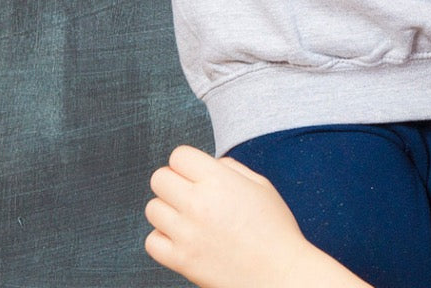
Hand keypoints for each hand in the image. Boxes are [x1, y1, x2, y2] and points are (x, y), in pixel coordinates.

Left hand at [145, 146, 368, 287]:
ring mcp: (186, 233)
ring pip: (152, 208)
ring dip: (167, 209)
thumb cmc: (274, 227)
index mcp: (219, 180)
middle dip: (172, 181)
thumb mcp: (260, 185)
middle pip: (159, 178)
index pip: (179, 156)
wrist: (279, 273)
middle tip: (189, 193)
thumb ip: (230, 168)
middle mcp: (198, 203)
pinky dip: (163, 238)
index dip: (186, 162)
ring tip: (187, 217)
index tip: (195, 173)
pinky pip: (152, 241)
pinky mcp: (180, 261)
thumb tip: (208, 166)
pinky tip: (182, 238)